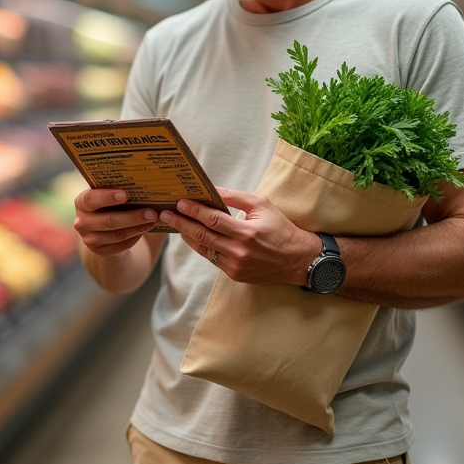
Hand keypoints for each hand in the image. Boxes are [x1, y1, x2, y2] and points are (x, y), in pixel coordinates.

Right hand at [73, 188, 159, 256]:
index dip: (107, 197)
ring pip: (117, 234)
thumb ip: (119, 191)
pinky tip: (145, 229)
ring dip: (137, 228)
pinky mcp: (99, 251)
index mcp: (81, 202)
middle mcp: (81, 222)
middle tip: (151, 212)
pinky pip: (120, 246)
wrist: (104, 230)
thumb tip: (143, 183)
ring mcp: (89, 239)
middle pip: (107, 220)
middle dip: (132, 216)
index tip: (126, 194)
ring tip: (153, 221)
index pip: (90, 199)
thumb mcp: (110, 197)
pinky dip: (135, 237)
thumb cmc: (111, 205)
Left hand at [157, 187, 322, 285]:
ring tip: (174, 223)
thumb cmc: (280, 227)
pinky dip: (200, 247)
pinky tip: (191, 236)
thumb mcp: (262, 204)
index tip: (179, 203)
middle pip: (202, 236)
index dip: (194, 211)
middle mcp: (239, 251)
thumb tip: (212, 189)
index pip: (213, 220)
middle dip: (182, 223)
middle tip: (166, 213)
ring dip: (187, 236)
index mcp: (247, 232)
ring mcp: (236, 265)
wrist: (297, 260)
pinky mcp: (235, 274)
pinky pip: (212, 259)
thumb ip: (236, 197)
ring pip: (204, 249)